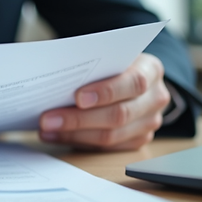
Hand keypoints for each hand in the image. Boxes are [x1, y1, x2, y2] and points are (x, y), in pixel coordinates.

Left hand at [37, 53, 170, 150]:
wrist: (133, 76)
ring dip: (73, 134)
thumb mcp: (109, 55)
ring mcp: (149, 122)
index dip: (105, 92)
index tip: (77, 97)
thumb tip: (54, 75)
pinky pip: (106, 147)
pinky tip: (57, 135)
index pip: (133, 82)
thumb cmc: (115, 63)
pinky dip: (78, 142)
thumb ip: (92, 63)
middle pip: (119, 114)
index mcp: (151, 70)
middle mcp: (156, 98)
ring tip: (46, 129)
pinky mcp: (138, 140)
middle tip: (47, 119)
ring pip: (111, 136)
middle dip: (78, 119)